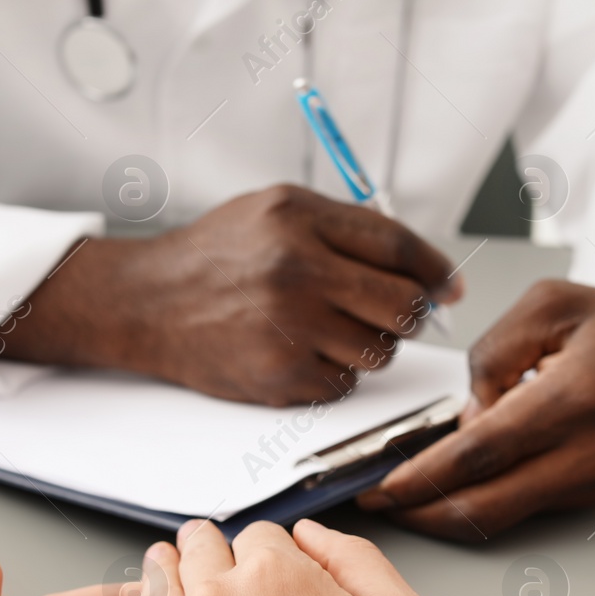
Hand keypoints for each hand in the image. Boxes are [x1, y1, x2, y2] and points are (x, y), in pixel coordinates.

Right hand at [0, 185, 461, 405]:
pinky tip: (304, 353)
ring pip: (379, 351)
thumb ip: (345, 229)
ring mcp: (287, 326)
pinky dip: (335, 373)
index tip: (449, 286)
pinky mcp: (277, 374)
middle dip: (410, 314)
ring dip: (372, 346)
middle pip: (401, 305)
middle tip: (397, 314)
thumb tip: (421, 269)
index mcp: (298, 218)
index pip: (397, 246)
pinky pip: (343, 384)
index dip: (434, 269)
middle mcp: (295, 269)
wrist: (145, 302)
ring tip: (337, 331)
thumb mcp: (276, 211)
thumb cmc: (216, 256)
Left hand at [85, 519, 436, 595]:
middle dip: (207, 554)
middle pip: (197, 552)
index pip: (255, 535)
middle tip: (207, 561)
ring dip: (162, 579)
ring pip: (155, 590)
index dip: (266, 553)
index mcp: (276, 575)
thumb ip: (354, 556)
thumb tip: (308, 533)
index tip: (266, 572)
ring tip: (161, 575)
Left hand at [358, 280, 594, 540]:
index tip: (382, 485)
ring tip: (400, 497)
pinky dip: (475, 504)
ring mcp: (588, 481)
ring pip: (500, 519)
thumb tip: (464, 416)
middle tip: (376, 502)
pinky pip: (519, 509)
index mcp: (574, 398)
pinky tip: (446, 488)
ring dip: (444, 514)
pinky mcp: (587, 493)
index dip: (424, 477)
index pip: (481, 453)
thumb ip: (493, 353)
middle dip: (421, 513)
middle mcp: (585, 452)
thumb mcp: (550, 306)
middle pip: (486, 507)